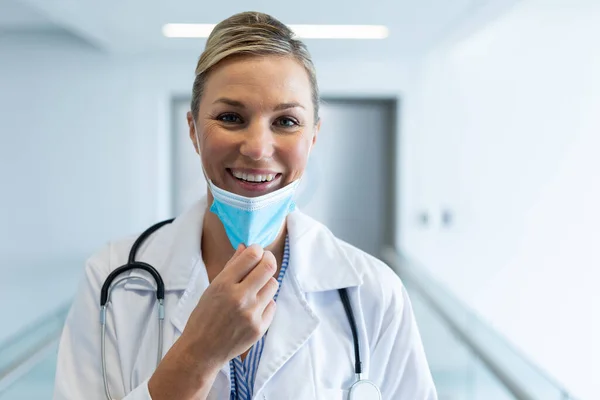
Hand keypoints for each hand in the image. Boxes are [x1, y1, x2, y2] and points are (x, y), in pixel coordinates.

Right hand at [148, 244, 277, 399]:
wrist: (202, 350)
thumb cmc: (204, 316)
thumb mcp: (212, 288)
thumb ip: (231, 266)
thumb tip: (245, 246)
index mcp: (224, 284)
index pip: (252, 255)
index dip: (257, 250)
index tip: (257, 252)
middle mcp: (239, 297)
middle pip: (269, 267)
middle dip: (268, 260)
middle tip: (265, 261)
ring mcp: (251, 314)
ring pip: (273, 284)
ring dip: (266, 283)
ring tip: (255, 289)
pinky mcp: (260, 328)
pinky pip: (272, 305)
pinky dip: (265, 303)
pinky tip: (253, 308)